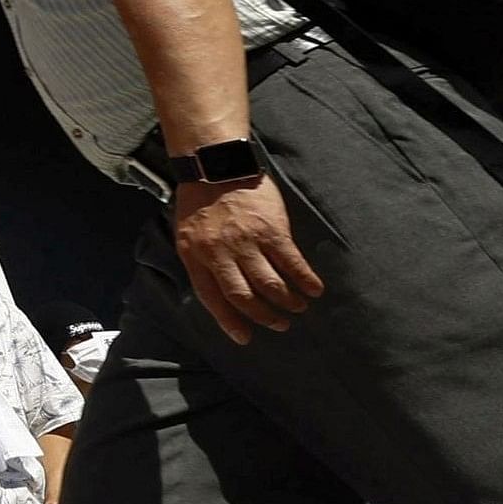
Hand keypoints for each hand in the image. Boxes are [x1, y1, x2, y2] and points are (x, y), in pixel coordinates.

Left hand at [172, 174, 325, 343]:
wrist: (216, 166)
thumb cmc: (199, 201)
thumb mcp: (187, 235)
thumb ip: (202, 261)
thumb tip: (219, 289)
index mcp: (195, 256)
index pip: (213, 298)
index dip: (229, 321)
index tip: (244, 338)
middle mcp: (219, 253)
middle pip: (243, 295)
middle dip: (263, 315)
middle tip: (279, 324)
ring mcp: (246, 242)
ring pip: (269, 283)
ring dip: (287, 300)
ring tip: (298, 307)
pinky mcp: (271, 229)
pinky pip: (291, 261)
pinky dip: (304, 278)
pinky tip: (314, 289)